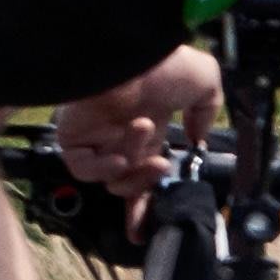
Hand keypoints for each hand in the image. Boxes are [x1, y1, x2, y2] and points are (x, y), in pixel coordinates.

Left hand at [55, 45, 222, 193]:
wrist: (132, 51)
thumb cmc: (165, 63)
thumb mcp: (204, 81)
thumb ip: (206, 112)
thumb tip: (198, 139)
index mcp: (149, 128)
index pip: (144, 173)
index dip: (146, 203)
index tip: (149, 228)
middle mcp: (120, 136)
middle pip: (127, 183)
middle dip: (146, 183)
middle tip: (162, 165)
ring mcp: (96, 137)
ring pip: (110, 177)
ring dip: (130, 167)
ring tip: (143, 132)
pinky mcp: (72, 137)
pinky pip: (84, 168)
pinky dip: (102, 169)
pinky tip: (118, 155)